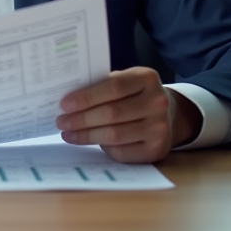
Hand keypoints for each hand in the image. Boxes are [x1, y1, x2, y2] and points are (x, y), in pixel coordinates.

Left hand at [55, 67, 200, 162]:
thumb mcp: (126, 81)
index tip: (64, 104)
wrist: (169, 114)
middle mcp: (157, 102)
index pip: (113, 87)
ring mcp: (159, 128)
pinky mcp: (156, 149)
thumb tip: (69, 99)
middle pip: (112, 113)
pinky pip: (121, 151)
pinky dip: (101, 148)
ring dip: (86, 136)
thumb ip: (103, 85)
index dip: (87, 97)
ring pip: (114, 135)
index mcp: (147, 79)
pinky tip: (88, 142)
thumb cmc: (136, 95)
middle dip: (81, 119)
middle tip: (62, 122)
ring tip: (68, 134)